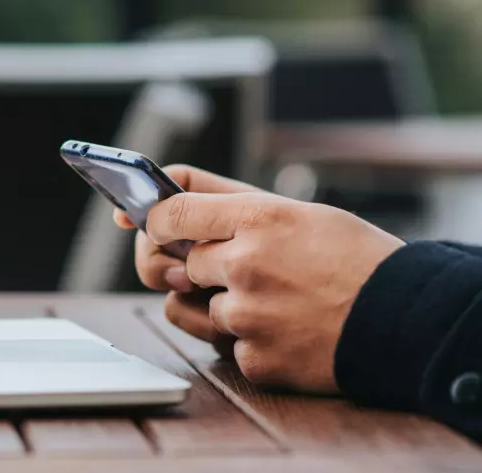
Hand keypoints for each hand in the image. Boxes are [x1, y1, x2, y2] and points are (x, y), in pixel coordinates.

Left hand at [145, 188, 403, 393]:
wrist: (407, 321)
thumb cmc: (353, 259)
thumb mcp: (299, 212)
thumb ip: (225, 204)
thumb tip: (154, 203)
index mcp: (258, 218)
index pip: (169, 213)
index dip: (155, 221)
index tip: (154, 226)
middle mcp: (246, 264)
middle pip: (180, 264)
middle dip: (202, 267)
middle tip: (244, 269)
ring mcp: (248, 316)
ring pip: (190, 308)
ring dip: (218, 305)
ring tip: (270, 299)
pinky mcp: (255, 359)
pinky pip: (221, 346)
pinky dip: (245, 340)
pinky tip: (284, 329)